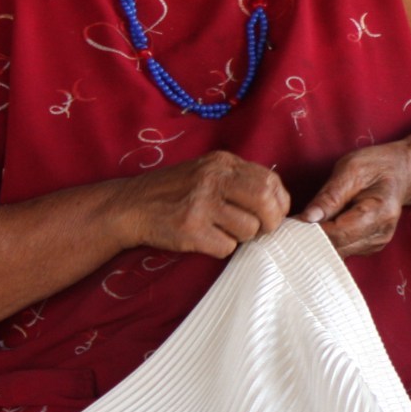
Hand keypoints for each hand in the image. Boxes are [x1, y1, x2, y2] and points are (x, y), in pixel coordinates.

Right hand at [114, 151, 289, 258]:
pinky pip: (226, 247)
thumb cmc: (174, 191)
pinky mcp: (190, 228)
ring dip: (242, 237)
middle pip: (265, 201)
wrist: (131, 206)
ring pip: (248, 228)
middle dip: (271, 221)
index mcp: (222, 162)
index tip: (273, 214)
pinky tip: (205, 239)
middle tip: (262, 230)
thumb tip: (277, 203)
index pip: (270, 180)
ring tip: (222, 231)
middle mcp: (213, 178)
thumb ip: (238, 180)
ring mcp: (201, 203)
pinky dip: (221, 248)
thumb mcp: (207, 172)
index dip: (279, 203)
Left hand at [300, 142, 410, 257]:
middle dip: (313, 238)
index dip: (312, 231)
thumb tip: (307, 218)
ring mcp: (376, 243)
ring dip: (319, 241)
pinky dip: (329, 241)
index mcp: (380, 212)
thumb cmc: (377, 166)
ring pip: (339, 252)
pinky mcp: (369, 246)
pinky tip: (321, 228)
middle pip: (338, 247)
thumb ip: (330, 196)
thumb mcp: (351, 169)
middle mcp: (380, 234)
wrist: (401, 172)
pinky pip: (343, 250)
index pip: (339, 233)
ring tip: (305, 225)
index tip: (292, 223)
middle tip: (292, 225)